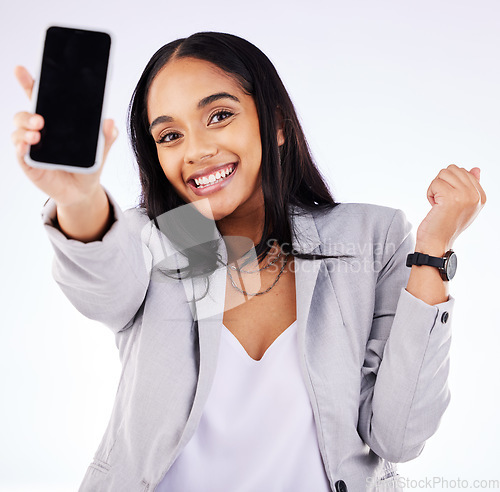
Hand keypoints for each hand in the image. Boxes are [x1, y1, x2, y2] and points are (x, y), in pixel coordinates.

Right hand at [11, 65, 117, 206]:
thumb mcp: (101, 150)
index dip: (29, 83)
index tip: (21, 70)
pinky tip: (27, 144)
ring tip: (38, 132)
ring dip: (25, 127)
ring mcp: (32, 146)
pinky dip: (20, 145)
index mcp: (56, 122)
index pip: (41, 99)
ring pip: (19, 129)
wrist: (83, 191)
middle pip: (25, 112)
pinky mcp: (29, 163)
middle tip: (41, 117)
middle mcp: (40, 130)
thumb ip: (106, 136)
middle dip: (27, 109)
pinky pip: (19, 152)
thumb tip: (110, 121)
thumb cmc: (88, 166)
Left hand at [416, 164, 486, 250]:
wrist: (437, 243)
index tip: (449, 201)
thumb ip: (470, 186)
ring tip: (438, 203)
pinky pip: (435, 183)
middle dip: (441, 183)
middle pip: (452, 169)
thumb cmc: (446, 225)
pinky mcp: (450, 198)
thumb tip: (475, 169)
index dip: (449, 184)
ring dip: (435, 188)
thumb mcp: (462, 205)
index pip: (464, 172)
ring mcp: (464, 195)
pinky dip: (429, 194)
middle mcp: (475, 195)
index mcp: (481, 196)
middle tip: (441, 201)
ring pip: (443, 174)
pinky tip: (434, 206)